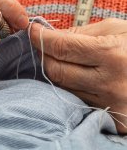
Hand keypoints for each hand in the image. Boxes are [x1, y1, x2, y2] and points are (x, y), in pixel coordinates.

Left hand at [31, 18, 126, 133]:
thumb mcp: (117, 29)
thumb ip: (81, 32)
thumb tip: (49, 35)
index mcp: (113, 55)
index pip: (61, 48)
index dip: (41, 38)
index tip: (32, 31)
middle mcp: (110, 84)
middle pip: (56, 71)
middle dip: (45, 55)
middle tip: (45, 45)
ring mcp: (111, 105)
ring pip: (63, 87)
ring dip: (58, 71)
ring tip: (65, 60)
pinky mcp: (113, 120)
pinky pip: (77, 101)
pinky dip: (71, 87)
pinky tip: (78, 77)